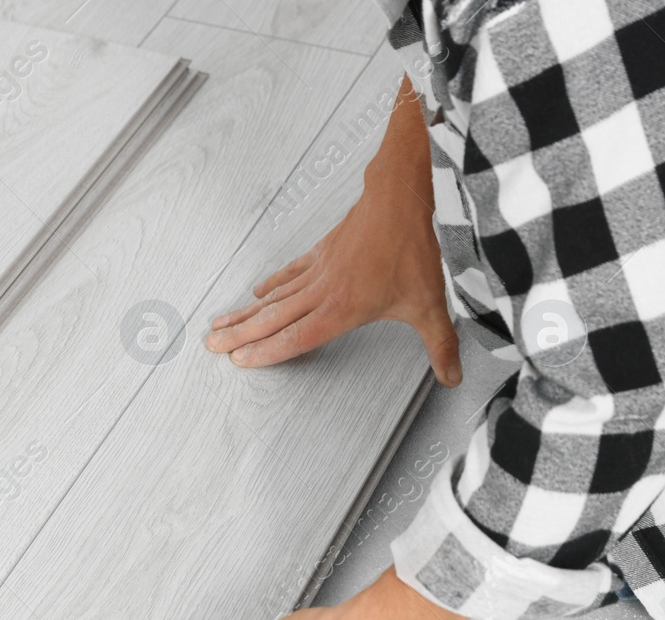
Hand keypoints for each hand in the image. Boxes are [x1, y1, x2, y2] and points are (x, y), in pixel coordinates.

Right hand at [203, 77, 460, 387]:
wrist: (399, 196)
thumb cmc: (411, 247)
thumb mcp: (431, 304)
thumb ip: (440, 344)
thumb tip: (452, 377)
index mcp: (342, 308)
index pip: (296, 338)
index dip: (267, 352)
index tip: (240, 360)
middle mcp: (322, 291)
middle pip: (273, 318)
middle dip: (240, 335)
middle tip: (212, 345)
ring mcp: (319, 269)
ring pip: (274, 297)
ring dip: (245, 313)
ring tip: (219, 325)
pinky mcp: (323, 251)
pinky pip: (289, 274)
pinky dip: (271, 285)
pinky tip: (257, 294)